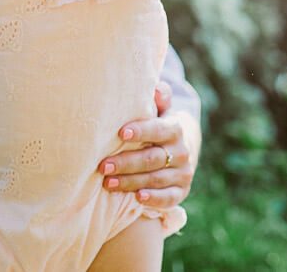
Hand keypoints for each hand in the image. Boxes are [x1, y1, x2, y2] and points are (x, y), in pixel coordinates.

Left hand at [96, 81, 194, 209]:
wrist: (179, 150)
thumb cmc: (157, 126)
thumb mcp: (159, 110)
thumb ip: (158, 98)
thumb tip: (156, 87)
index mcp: (174, 129)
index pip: (158, 129)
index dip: (141, 131)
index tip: (120, 133)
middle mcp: (181, 151)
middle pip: (152, 158)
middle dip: (126, 162)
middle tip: (103, 166)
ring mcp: (183, 173)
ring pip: (156, 179)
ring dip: (131, 182)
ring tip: (108, 183)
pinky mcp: (181, 191)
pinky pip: (168, 198)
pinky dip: (154, 199)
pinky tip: (137, 198)